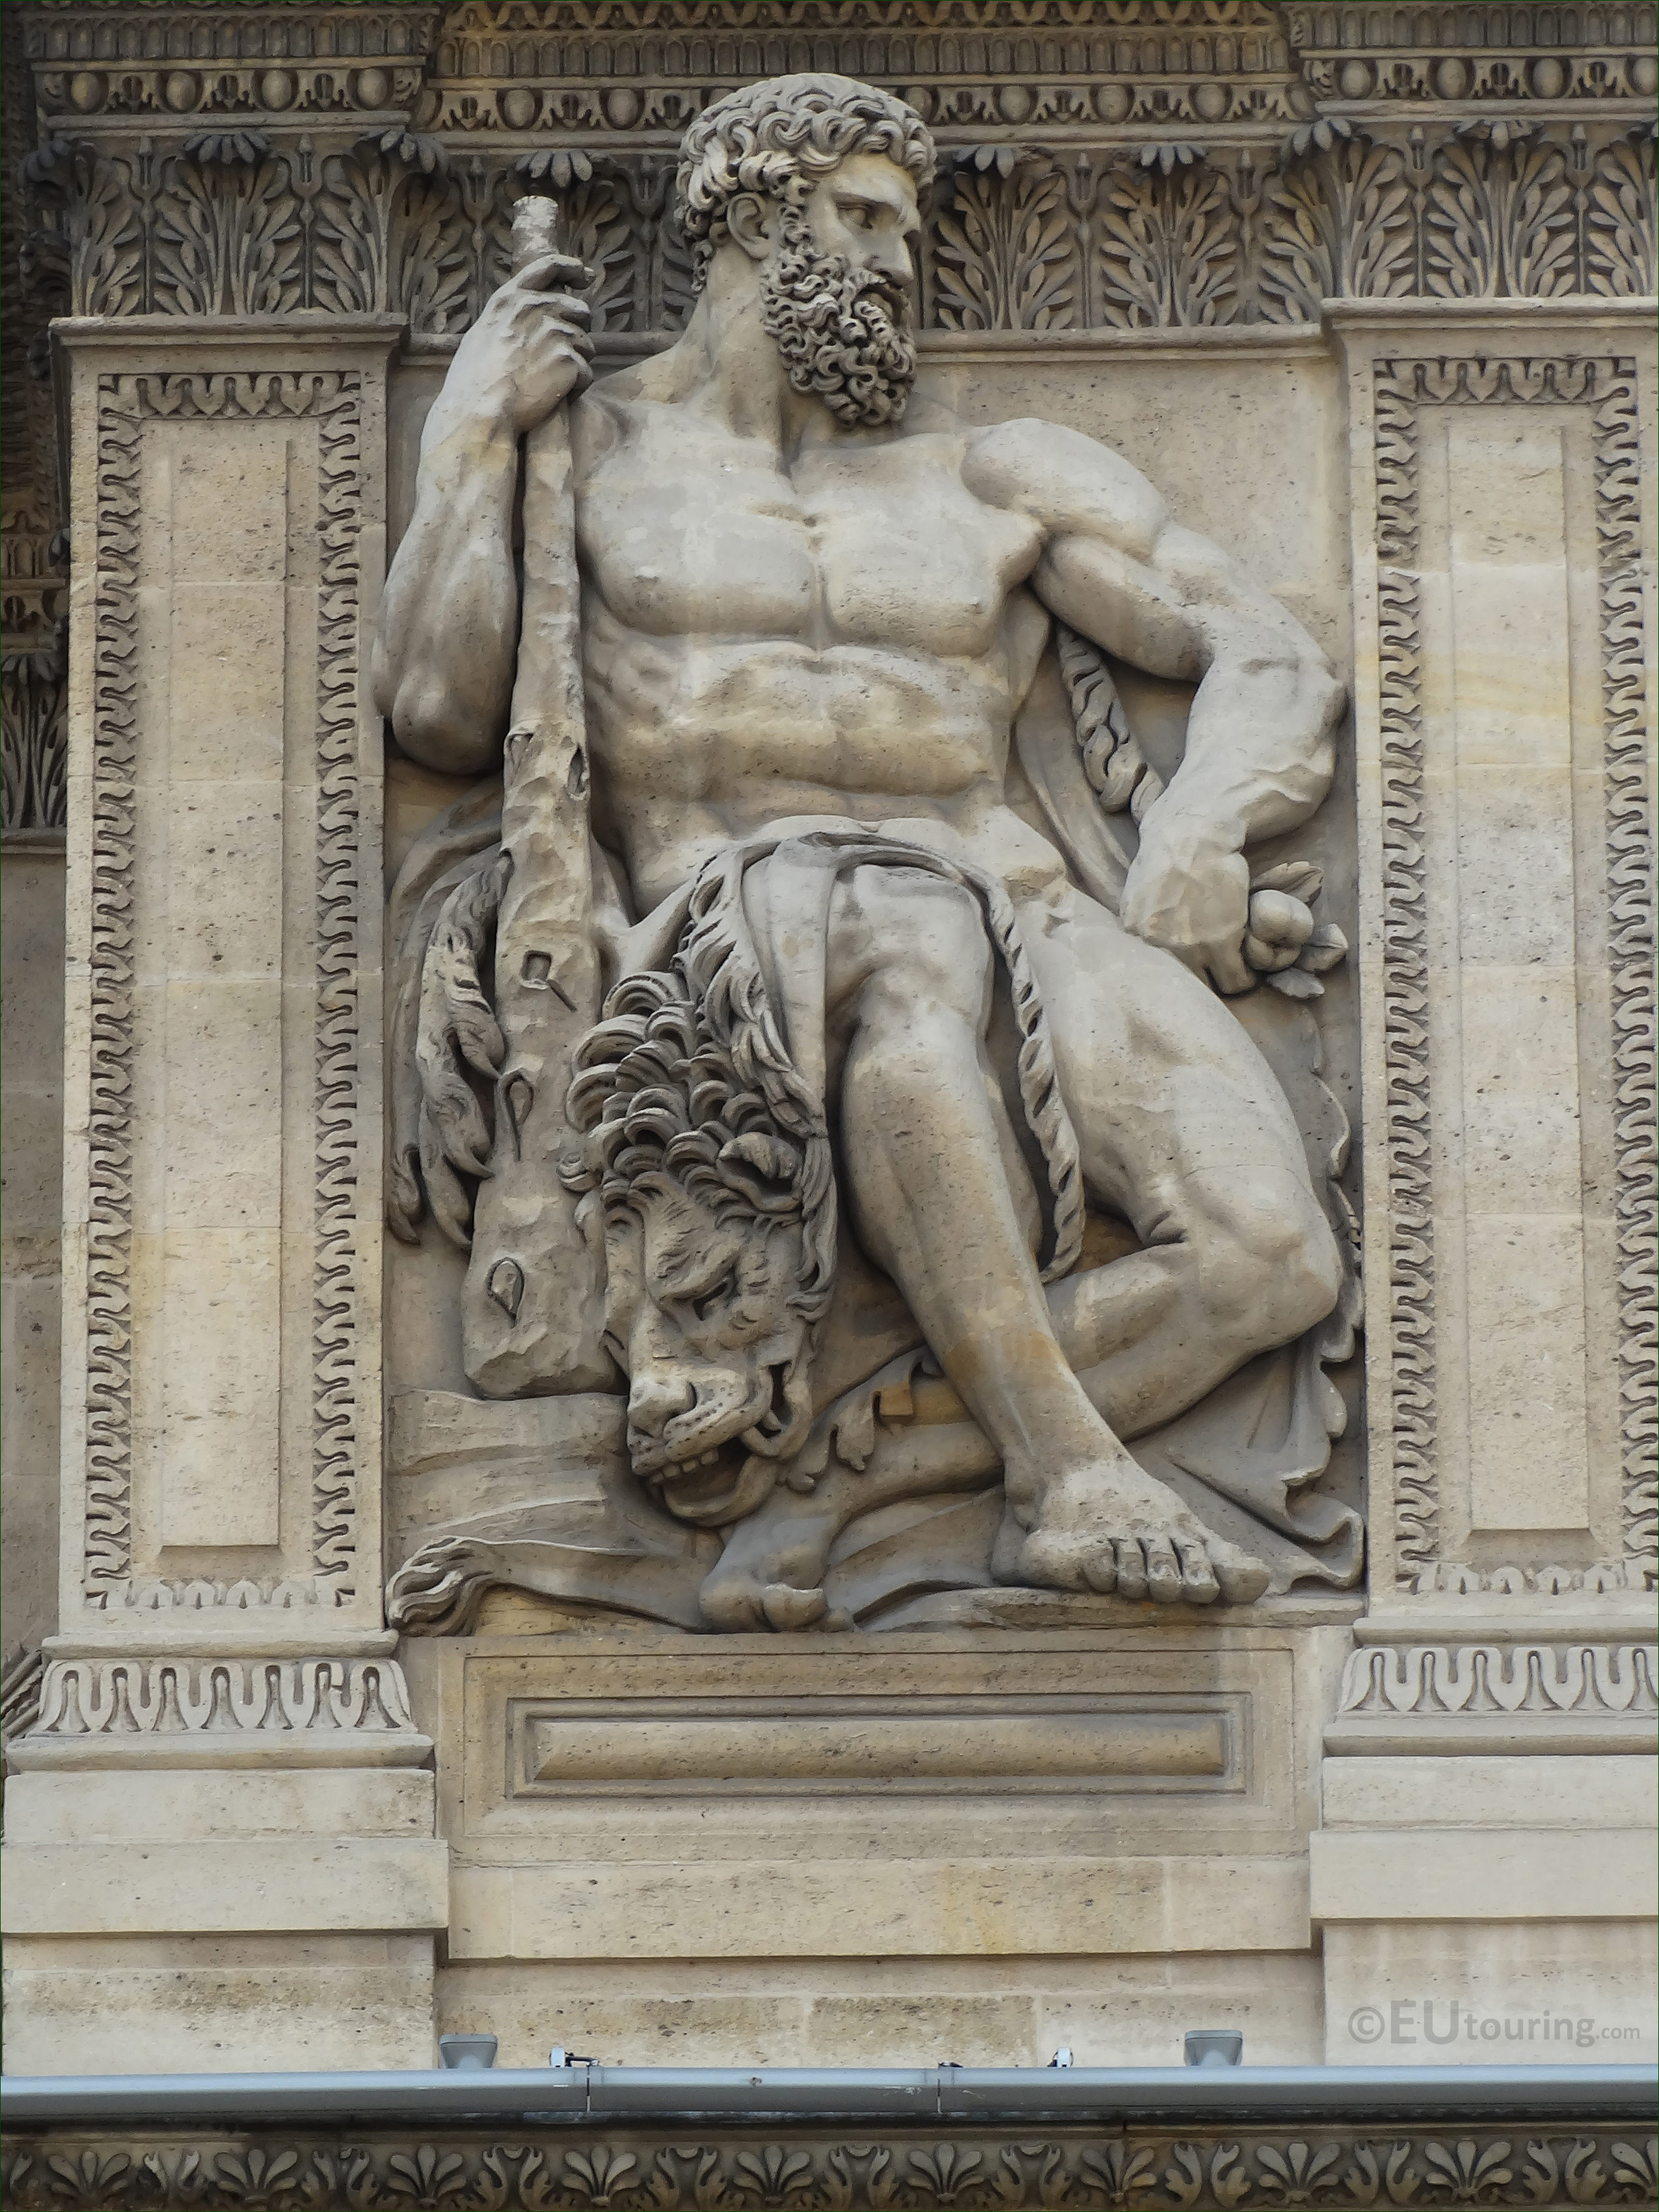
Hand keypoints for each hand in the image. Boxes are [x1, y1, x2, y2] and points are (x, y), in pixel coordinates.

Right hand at [447, 251, 594, 435]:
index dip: (572, 268)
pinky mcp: (568, 360)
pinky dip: (576, 388)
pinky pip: (586, 373)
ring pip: (586, 345)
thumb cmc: (474, 380)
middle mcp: (535, 308)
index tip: (585, 275)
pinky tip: (553, 396)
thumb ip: (508, 317)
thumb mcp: (482, 333)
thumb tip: (525, 311)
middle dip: (577, 333)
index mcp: (512, 299)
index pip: (549, 266)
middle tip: (559, 358)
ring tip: (548, 382)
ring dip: (576, 364)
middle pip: (579, 311)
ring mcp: (554, 333)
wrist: (479, 410)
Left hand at [1120, 823, 1252, 993]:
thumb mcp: (1136, 897)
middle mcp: (1155, 950)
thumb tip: (1142, 952)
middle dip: (1199, 984)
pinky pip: (1237, 979)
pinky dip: (1245, 974)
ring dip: (1224, 981)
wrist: (1193, 834)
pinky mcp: (1220, 943)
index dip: (1176, 977)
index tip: (1188, 970)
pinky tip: (1246, 962)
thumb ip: (1141, 928)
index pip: (1154, 980)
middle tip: (1212, 971)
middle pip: (1181, 990)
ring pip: (1212, 989)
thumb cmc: (1167, 857)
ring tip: (1232, 967)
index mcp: (1133, 939)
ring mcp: (1187, 949)